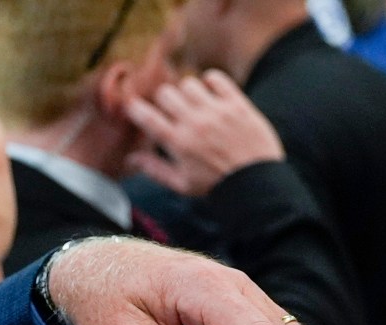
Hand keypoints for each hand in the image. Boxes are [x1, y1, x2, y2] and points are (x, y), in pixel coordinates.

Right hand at [125, 72, 286, 198]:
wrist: (255, 182)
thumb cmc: (215, 184)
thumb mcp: (181, 184)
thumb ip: (154, 169)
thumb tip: (131, 158)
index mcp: (178, 143)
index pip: (146, 116)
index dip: (135, 108)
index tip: (134, 107)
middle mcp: (195, 123)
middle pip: (166, 93)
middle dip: (163, 100)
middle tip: (170, 110)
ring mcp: (216, 111)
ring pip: (189, 83)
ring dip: (186, 92)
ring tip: (193, 103)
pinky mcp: (236, 104)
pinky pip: (216, 78)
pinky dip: (210, 81)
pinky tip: (210, 92)